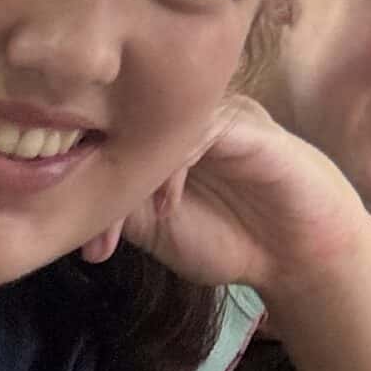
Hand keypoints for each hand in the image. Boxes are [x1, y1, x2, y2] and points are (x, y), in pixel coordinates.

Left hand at [96, 95, 368, 299]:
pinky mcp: (251, 126)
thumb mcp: (157, 228)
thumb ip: (122, 202)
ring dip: (134, 178)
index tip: (84, 245)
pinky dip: (174, 165)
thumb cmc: (231, 237)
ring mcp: (223, 116)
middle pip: (131, 125)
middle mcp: (193, 116)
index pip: (114, 136)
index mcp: (168, 134)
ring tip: (123, 231)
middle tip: (99, 243)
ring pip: (159, 124)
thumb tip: (73, 193)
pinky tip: (168, 206)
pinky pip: (203, 127)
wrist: (297, 255)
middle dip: (104, 184)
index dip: (88, 184)